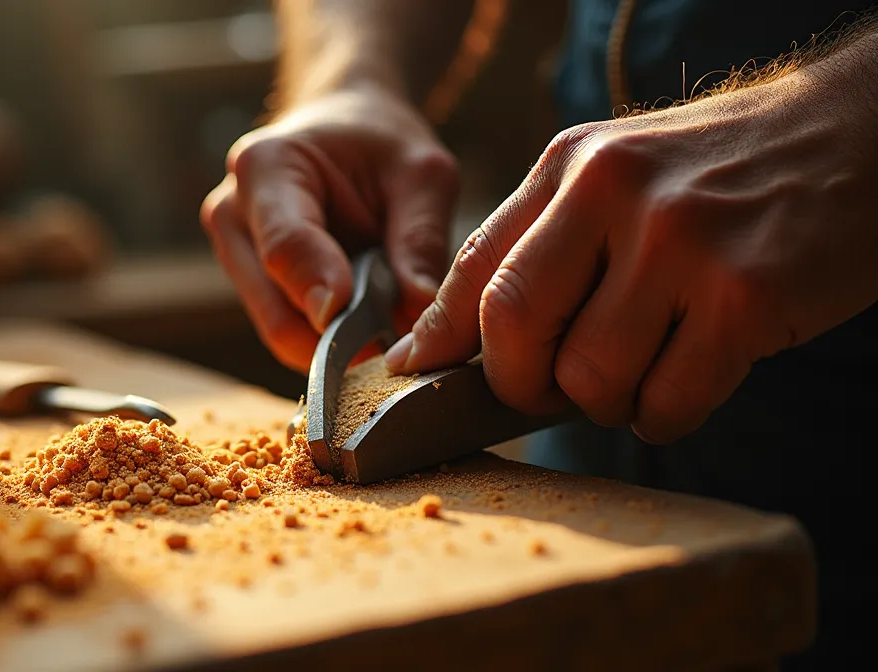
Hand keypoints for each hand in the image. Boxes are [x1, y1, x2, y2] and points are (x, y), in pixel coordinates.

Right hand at [201, 86, 458, 370]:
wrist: (342, 124)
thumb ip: (421, 238)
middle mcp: (232, 212)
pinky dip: (325, 339)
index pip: (286, 246)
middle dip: (336, 336)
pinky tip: (363, 326)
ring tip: (385, 331)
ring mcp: (233, 250)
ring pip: (277, 328)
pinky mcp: (246, 280)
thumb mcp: (422, 173)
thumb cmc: (380, 142)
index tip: (369, 330)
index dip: (326, 291)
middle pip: (274, 305)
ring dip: (333, 342)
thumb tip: (420, 309)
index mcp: (267, 165)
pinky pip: (284, 328)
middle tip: (396, 347)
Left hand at [386, 64, 877, 442]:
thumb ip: (535, 245)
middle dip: (517, 385)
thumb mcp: (616, 174)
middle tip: (549, 391)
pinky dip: (664, 415)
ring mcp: (681, 242)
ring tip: (641, 371)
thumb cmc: (721, 175)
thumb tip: (441, 340)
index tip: (419, 378)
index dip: (439, 338)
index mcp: (571, 166)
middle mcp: (615, 194)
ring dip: (604, 404)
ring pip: (589, 378)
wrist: (859, 136)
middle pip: (513, 326)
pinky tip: (687, 381)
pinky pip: (667, 401)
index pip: (473, 267)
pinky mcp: (746, 295)